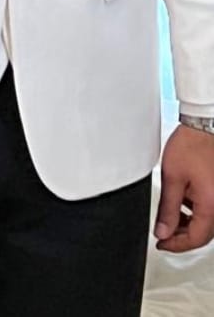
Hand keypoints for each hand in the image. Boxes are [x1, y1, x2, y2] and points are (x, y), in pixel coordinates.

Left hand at [155, 124, 213, 251]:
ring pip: (207, 223)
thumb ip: (168, 209)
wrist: (203, 126)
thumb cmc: (190, 145)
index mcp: (210, 205)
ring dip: (189, 225)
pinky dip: (196, 212)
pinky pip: (210, 210)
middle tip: (164, 234)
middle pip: (203, 234)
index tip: (162, 244)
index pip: (195, 238)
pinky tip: (183, 203)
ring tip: (170, 217)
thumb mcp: (172, 178)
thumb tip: (163, 231)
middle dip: (182, 237)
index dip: (176, 245)